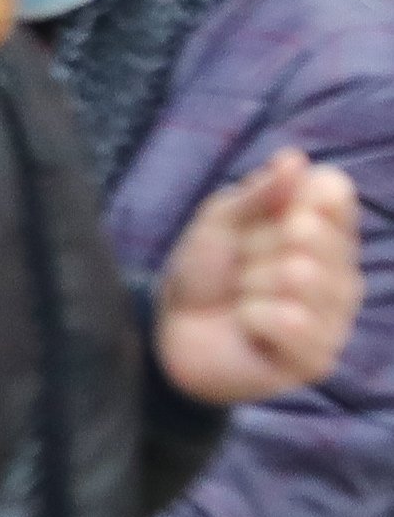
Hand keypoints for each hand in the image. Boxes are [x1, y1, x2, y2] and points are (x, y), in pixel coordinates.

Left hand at [158, 150, 362, 408]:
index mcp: (327, 234)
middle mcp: (343, 273)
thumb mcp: (220, 222)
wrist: (173, 331)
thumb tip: (295, 159)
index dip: (289, 199)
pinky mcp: (319, 357)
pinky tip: (248, 327)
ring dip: (251, 285)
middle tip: (240, 269)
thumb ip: (258, 193)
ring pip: (299, 275)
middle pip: (310, 234)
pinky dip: (254, 317)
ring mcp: (336, 317)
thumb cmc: (205, 272)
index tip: (265, 217)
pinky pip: (290, 320)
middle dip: (255, 247)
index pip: (333, 194)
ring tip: (243, 299)